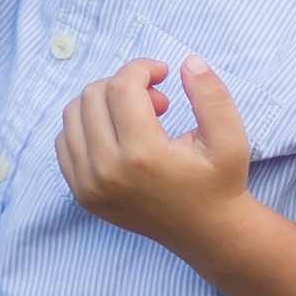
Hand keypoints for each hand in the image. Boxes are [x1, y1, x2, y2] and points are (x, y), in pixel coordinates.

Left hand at [57, 55, 250, 261]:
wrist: (205, 232)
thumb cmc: (218, 183)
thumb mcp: (230, 140)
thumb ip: (212, 96)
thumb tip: (187, 62)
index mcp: (143, 156)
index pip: (122, 87)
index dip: (142, 68)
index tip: (163, 74)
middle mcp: (108, 172)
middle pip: (95, 95)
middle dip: (125, 85)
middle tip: (157, 101)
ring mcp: (89, 185)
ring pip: (74, 113)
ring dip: (105, 102)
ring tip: (139, 117)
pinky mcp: (82, 193)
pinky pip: (65, 140)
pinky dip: (88, 125)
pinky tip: (119, 133)